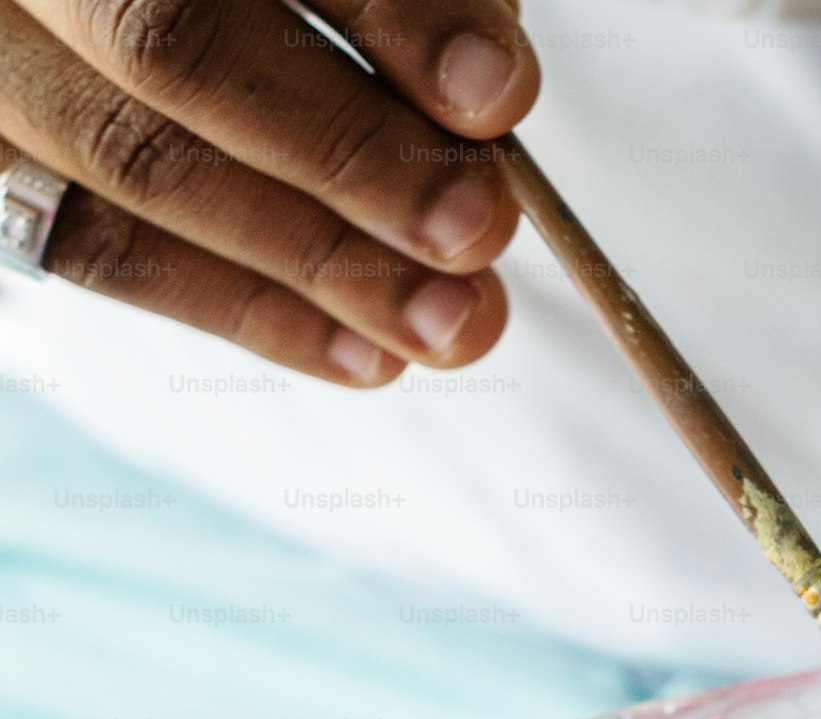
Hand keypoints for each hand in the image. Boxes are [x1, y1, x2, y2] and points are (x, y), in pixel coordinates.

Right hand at [0, 0, 537, 382]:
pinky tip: (365, 355)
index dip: (391, 15)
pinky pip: (97, 248)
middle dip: (350, 155)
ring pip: (133, 161)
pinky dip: (245, 309)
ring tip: (451, 321)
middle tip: (475, 229)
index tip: (495, 96)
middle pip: (172, 46)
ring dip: (318, 262)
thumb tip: (482, 87)